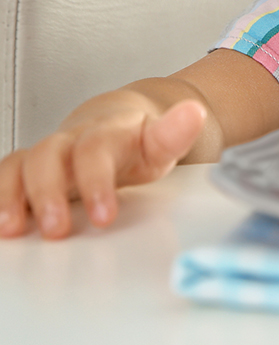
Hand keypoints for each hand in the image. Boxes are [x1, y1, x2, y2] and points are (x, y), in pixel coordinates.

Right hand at [0, 93, 205, 238]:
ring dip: (11, 196)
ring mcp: (48, 154)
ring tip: (11, 230)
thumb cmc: (138, 141)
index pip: (95, 149)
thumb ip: (175, 133)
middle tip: (57, 231)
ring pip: (19, 164)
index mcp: (107, 131)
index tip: (104, 217)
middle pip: (48, 155)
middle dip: (48, 192)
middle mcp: (71, 139)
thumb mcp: (161, 141)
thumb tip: (193, 113)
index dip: (96, 182)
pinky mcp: (28, 170)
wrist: (118, 124)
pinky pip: (5, 176)